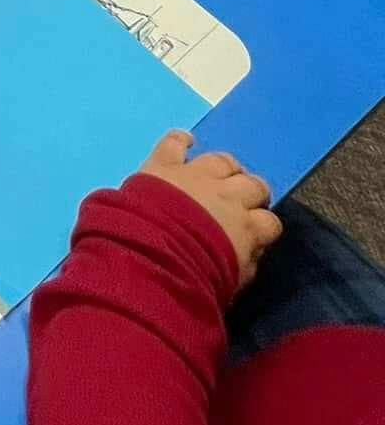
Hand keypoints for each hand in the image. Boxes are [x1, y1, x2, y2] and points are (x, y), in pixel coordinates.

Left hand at [137, 131, 282, 286]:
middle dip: (252, 193)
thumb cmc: (197, 278)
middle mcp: (228, 195)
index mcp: (247, 227)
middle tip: (242, 201)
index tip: (256, 233)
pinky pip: (175, 144)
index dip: (264, 227)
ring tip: (222, 175)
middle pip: (253, 185)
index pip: (270, 222)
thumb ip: (247, 264)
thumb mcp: (233, 283)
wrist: (153, 256)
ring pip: (222, 161)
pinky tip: (185, 141)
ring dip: (225, 167)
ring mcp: (197, 175)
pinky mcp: (165, 164)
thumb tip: (253, 251)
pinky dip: (180, 141)